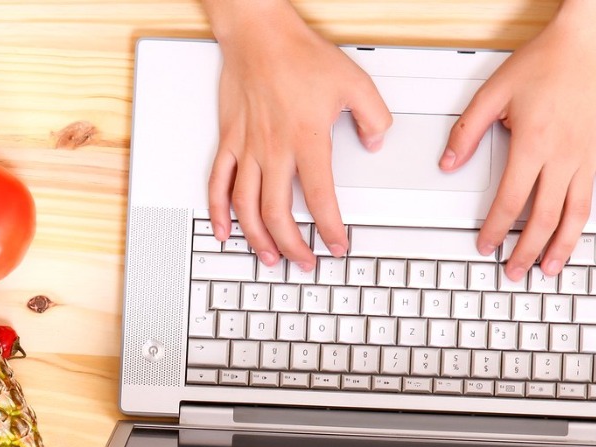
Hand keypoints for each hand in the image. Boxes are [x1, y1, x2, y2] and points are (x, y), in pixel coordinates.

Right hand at [204, 0, 390, 268]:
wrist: (259, 35)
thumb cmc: (299, 55)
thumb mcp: (354, 82)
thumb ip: (373, 116)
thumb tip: (377, 142)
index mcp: (306, 139)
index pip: (319, 197)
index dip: (329, 228)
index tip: (336, 246)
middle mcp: (273, 149)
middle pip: (278, 212)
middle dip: (292, 245)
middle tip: (304, 262)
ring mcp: (247, 148)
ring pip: (246, 206)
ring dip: (257, 238)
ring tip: (269, 257)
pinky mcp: (229, 141)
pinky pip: (218, 183)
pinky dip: (219, 212)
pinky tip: (224, 230)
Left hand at [442, 0, 595, 279]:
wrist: (587, 41)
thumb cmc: (544, 62)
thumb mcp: (492, 93)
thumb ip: (467, 131)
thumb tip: (448, 163)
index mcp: (532, 145)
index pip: (509, 201)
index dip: (496, 229)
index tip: (487, 246)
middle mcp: (564, 155)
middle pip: (544, 217)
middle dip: (527, 250)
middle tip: (515, 271)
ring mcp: (590, 154)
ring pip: (579, 212)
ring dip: (565, 245)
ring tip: (552, 267)